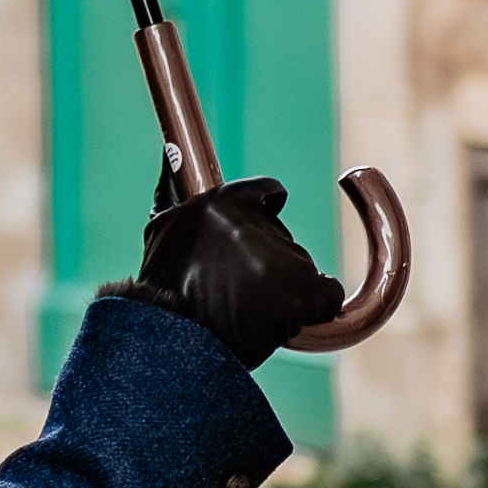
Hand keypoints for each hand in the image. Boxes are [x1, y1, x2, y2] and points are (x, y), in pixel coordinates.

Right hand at [134, 174, 335, 370]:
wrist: (172, 339)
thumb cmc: (163, 291)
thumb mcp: (160, 229)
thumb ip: (171, 188)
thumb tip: (169, 148)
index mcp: (220, 202)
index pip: (266, 192)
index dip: (266, 213)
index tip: (263, 227)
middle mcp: (254, 224)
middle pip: (281, 238)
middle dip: (266, 262)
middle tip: (238, 289)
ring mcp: (281, 257)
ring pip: (300, 266)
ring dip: (282, 288)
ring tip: (247, 310)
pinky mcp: (302, 290)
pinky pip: (327, 293)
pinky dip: (313, 305)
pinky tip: (286, 317)